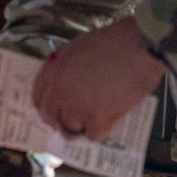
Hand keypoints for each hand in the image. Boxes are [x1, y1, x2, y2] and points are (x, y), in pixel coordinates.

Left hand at [32, 18, 166, 140]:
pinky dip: (99, 131)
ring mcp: (78, 106)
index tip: (51, 111)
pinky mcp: (99, 118)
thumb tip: (60, 79)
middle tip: (71, 120)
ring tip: (91, 120)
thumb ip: (63, 65)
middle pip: (51, 116)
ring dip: (80, 126)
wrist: (138, 48)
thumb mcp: (76, 47)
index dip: (45, 107)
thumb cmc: (113, 42)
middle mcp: (61, 91)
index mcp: (54, 71)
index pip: (38, 97)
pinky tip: (105, 122)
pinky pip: (92, 135)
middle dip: (59, 120)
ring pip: (70, 128)